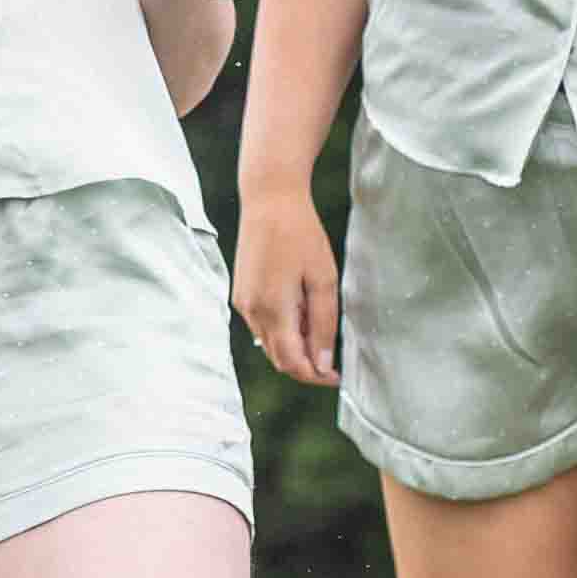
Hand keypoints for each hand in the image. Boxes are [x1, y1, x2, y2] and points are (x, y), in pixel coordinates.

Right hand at [232, 195, 341, 384]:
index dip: (316, 376)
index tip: (336, 377)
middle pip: (278, 359)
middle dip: (305, 365)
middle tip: (332, 359)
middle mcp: (251, 312)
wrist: (269, 201)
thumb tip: (322, 363)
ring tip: (316, 323)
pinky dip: (281, 330)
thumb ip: (322, 325)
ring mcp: (242, 303)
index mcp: (274, 310)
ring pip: (269, 344)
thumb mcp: (323, 280)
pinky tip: (298, 310)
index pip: (292, 363)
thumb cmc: (301, 235)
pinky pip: (261, 326)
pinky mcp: (240, 294)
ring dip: (293, 347)